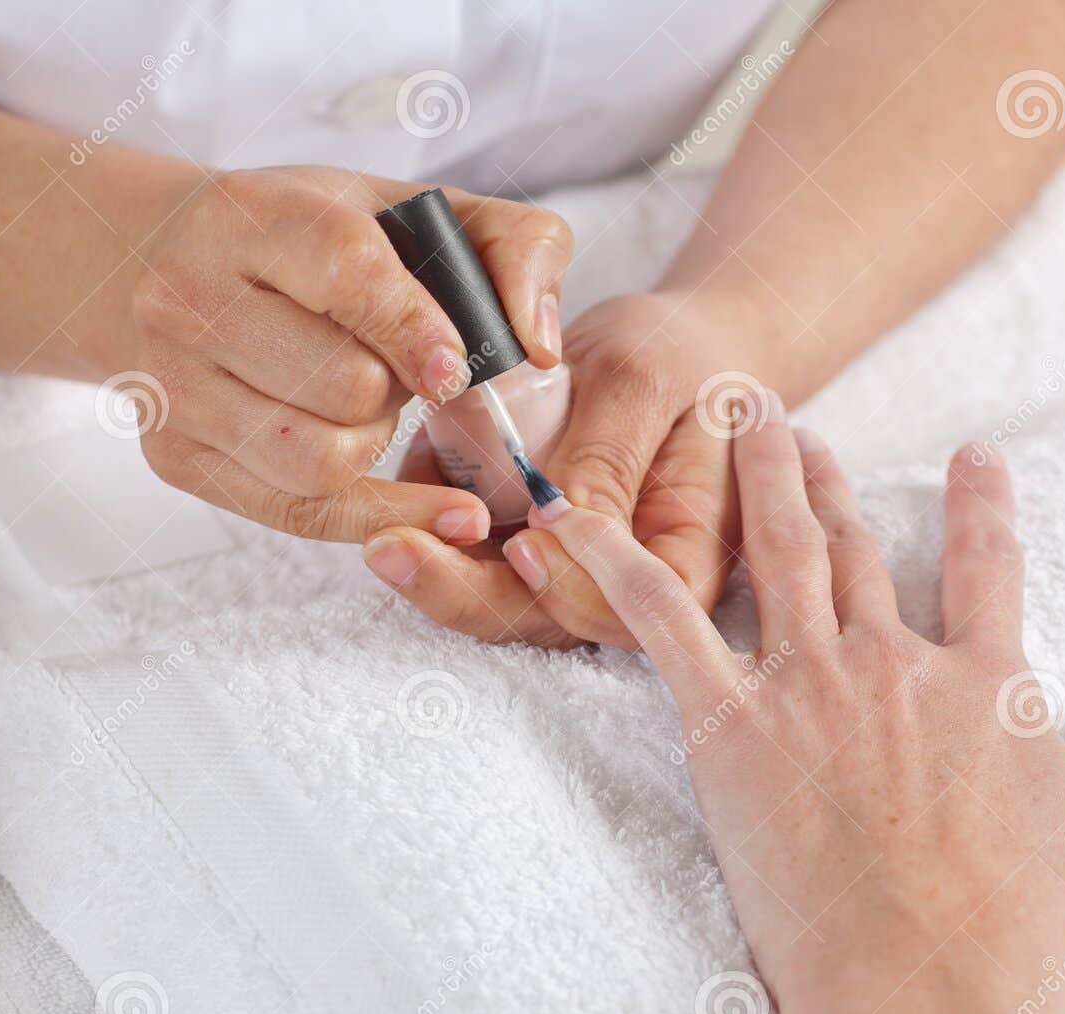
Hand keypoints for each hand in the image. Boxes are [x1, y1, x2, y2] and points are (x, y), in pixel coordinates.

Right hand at [125, 168, 570, 543]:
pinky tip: (438, 513)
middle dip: (397, 390)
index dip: (417, 327)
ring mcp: (172, 385)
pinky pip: (298, 514)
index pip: (348, 272)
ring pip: (319, 461)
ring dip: (373, 446)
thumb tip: (540, 346)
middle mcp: (191, 299)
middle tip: (394, 369)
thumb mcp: (406, 210)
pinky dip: (379, 516)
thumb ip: (512, 245)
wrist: (151, 261)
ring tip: (364, 406)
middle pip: (344, 386)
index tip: (453, 366)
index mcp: (253, 217)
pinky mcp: (176, 456)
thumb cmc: (304, 239)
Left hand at [364, 290, 760, 645]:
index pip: (630, 609)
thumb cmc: (677, 356)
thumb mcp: (647, 382)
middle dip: (466, 591)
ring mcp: (566, 570)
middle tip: (394, 548)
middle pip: (546, 618)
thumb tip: (556, 525)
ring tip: (381, 533)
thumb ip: (607, 456)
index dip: (572, 588)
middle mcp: (622, 585)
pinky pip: (469, 555)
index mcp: (683, 563)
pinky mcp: (522, 544)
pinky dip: (432, 524)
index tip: (522, 543)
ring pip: (495, 597)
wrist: (666, 344)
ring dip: (435, 568)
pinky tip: (409, 480)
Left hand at [521, 400, 1064, 1013]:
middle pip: (856, 546)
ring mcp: (810, 690)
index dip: (983, 502)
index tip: (976, 456)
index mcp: (989, 685)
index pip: (990, 564)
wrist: (928, 1008)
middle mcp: (895, 666)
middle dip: (824, 476)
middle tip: (792, 423)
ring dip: (754, 480)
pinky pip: (665, 626)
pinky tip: (582, 520)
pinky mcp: (730, 732)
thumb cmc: (1028, 943)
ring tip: (735, 423)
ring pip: (777, 553)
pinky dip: (620, 564)